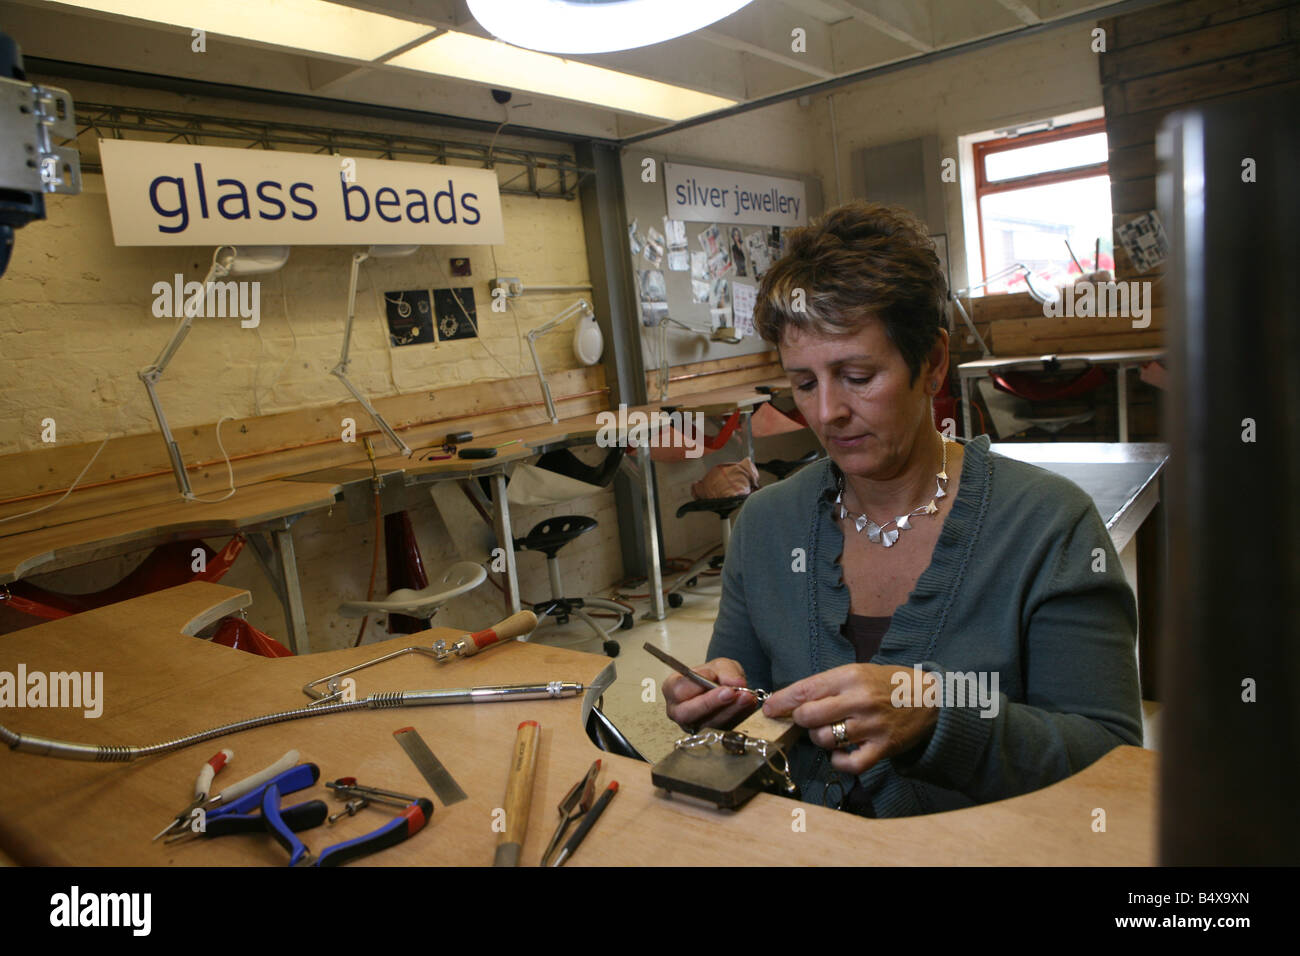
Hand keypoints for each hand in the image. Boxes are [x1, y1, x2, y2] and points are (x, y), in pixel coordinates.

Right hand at [663, 657, 759, 731]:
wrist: (721, 688)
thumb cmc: (712, 676)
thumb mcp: (719, 665)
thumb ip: (726, 671)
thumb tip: (736, 683)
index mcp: (671, 689)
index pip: (678, 689)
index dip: (696, 685)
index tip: (714, 677)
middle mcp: (678, 711)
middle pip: (687, 713)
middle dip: (710, 703)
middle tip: (730, 693)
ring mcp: (692, 727)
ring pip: (708, 724)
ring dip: (730, 711)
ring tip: (745, 697)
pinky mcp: (709, 736)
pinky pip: (723, 730)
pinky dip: (738, 716)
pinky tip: (748, 705)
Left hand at [762, 664, 938, 774]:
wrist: (931, 698)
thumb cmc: (886, 684)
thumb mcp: (857, 672)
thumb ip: (827, 685)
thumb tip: (790, 701)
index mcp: (850, 676)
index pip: (804, 690)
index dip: (781, 702)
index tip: (769, 709)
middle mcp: (860, 700)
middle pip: (809, 716)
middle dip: (800, 720)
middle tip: (807, 720)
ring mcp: (872, 725)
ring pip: (825, 739)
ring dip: (820, 738)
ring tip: (830, 731)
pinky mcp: (883, 748)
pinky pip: (849, 763)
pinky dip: (839, 761)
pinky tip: (842, 751)